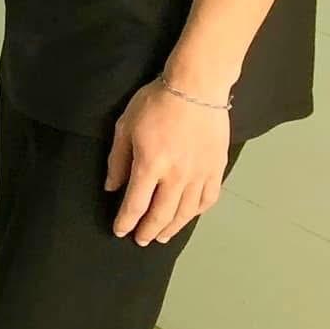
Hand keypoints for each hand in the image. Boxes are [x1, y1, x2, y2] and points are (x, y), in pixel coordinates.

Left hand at [106, 78, 230, 245]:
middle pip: (161, 214)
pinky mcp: (217, 169)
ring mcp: (200, 174)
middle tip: (140, 240)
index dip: (126, 221)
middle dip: (148, 230)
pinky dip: (196, 213)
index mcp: (150, 165)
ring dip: (172, 227)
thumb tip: (112, 187)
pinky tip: (188, 216)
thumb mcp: (125, 126)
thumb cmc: (156, 103)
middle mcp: (176, 176)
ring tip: (162, 236)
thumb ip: (118, 160)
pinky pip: (207, 199)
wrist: (197, 88)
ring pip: (186, 212)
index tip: (120, 230)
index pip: (136, 204)